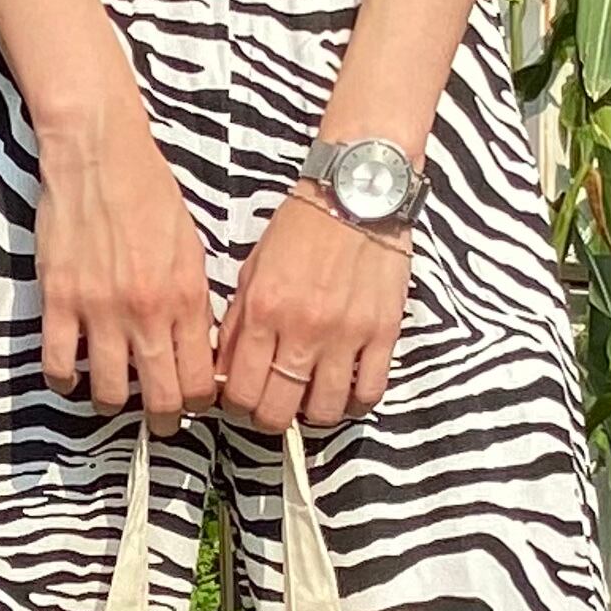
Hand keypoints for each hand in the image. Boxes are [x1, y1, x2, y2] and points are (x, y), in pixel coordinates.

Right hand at [36, 107, 217, 436]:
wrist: (99, 153)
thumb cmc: (149, 194)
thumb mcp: (191, 248)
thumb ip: (195, 303)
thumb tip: (199, 350)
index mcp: (185, 299)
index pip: (201, 380)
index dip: (200, 402)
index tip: (193, 401)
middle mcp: (146, 312)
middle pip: (161, 398)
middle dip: (166, 421)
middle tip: (162, 422)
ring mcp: (99, 310)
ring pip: (109, 393)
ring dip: (114, 404)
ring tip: (115, 397)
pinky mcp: (58, 300)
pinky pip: (58, 365)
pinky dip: (65, 381)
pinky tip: (72, 376)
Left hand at [214, 188, 411, 432]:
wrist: (358, 192)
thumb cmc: (303, 228)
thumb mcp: (253, 270)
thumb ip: (238, 323)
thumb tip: (227, 371)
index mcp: (264, 310)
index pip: (240, 391)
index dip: (237, 407)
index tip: (242, 401)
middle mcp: (302, 328)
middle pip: (278, 412)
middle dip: (270, 419)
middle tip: (274, 407)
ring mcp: (346, 334)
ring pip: (325, 410)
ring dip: (314, 414)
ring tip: (311, 400)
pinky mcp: (383, 332)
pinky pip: (370, 391)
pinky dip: (357, 402)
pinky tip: (348, 392)